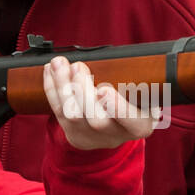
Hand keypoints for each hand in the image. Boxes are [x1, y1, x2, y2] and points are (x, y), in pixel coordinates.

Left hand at [42, 57, 157, 149]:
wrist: (116, 124)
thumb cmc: (134, 100)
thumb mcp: (144, 93)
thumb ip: (136, 80)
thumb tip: (115, 57)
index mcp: (140, 125)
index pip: (132, 122)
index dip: (118, 108)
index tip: (104, 89)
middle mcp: (116, 135)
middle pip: (97, 121)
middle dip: (83, 91)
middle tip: (78, 66)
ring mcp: (92, 137)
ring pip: (72, 115)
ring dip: (63, 86)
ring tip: (59, 63)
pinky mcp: (73, 134)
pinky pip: (58, 111)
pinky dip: (52, 88)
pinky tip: (49, 70)